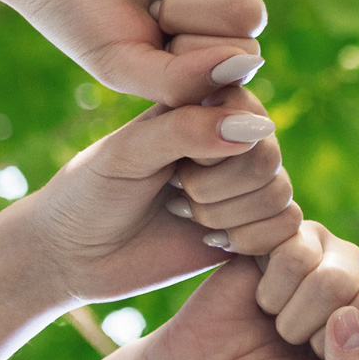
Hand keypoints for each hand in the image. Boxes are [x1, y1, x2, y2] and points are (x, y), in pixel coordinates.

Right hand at [0, 0, 265, 106]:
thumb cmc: (78, 14)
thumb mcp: (119, 63)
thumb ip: (180, 81)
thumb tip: (250, 66)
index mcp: (206, 49)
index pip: (243, 56)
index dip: (196, 46)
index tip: (151, 36)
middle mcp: (219, 4)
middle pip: (247, 13)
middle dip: (185, 8)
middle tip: (148, 1)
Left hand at [14, 90, 297, 307]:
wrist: (72, 254)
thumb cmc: (91, 192)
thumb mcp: (128, 153)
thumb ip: (186, 130)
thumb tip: (259, 125)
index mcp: (206, 105)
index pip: (250, 118)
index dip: (213, 151)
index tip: (168, 164)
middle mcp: (233, 139)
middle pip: (268, 160)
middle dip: (215, 189)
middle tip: (172, 193)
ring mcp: (245, 184)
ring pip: (278, 195)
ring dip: (225, 216)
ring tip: (182, 214)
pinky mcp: (252, 227)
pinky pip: (286, 229)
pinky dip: (248, 241)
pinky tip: (208, 240)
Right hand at [131, 233, 358, 359]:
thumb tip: (352, 319)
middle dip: (326, 338)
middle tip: (298, 349)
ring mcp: (335, 262)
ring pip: (338, 275)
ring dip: (293, 315)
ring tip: (277, 326)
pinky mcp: (295, 237)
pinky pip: (298, 249)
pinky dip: (270, 286)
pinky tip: (261, 299)